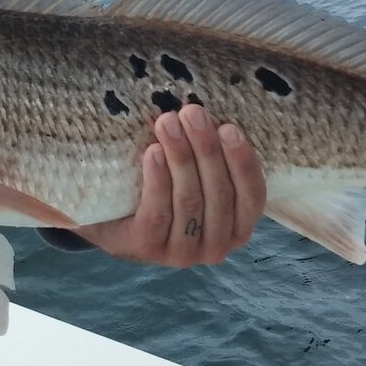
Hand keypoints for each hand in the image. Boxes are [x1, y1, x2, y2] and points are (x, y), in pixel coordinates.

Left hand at [76, 104, 264, 266]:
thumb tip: (211, 114)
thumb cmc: (165, 187)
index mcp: (238, 227)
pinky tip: (153, 152)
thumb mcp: (197, 173)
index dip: (243, 163)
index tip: (229, 128)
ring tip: (167, 122)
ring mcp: (183, 252)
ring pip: (189, 200)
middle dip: (206, 149)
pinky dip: (158, 179)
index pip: (252, 197)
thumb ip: (210, 155)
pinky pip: (158, 212)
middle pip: (219, 194)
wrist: (113, 218)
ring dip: (180, 156)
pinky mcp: (150, 248)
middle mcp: (217, 246)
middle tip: (191, 113)